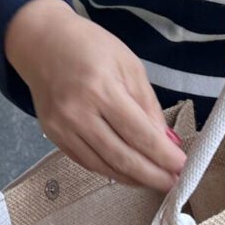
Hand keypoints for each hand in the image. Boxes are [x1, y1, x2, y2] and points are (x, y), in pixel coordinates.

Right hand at [5, 0, 184, 192]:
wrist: (42, 42)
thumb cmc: (89, 46)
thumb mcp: (129, 65)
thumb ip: (148, 105)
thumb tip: (166, 141)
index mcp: (101, 89)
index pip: (138, 133)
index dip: (162, 155)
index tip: (182, 165)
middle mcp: (78, 112)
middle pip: (121, 156)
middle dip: (151, 175)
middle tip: (173, 183)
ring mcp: (62, 127)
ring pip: (103, 165)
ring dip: (132, 178)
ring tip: (155, 180)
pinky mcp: (53, 135)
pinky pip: (86, 162)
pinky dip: (110, 171)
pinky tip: (128, 173)